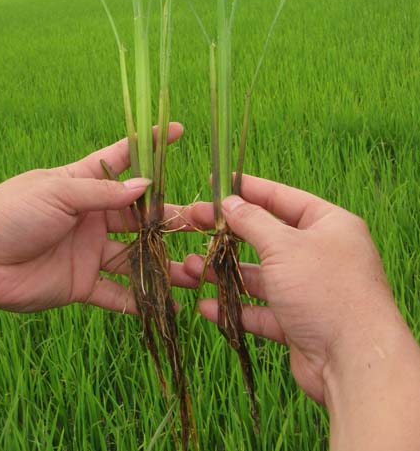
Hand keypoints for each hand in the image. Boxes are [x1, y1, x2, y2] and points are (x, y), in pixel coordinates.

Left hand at [0, 123, 199, 314]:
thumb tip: (148, 185)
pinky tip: (164, 308)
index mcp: (82, 184)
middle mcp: (90, 216)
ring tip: (193, 270)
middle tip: (205, 223)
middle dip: (170, 217)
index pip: (123, 159)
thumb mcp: (57, 192)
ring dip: (162, 263)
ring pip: (134, 256)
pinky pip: (115, 294)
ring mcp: (87, 251)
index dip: (150, 146)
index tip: (179, 130)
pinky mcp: (80, 284)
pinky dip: (138, 301)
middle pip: (139, 215)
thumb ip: (102, 193)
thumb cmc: (9, 212)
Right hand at [184, 175, 405, 403]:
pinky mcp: (300, 324)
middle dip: (228, 234)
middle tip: (192, 224)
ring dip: (226, 272)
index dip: (248, 189)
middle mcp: (321, 254)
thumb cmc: (324, 289)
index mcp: (328, 225)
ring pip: (261, 276)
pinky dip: (236, 308)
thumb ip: (252, 221)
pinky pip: (262, 310)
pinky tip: (207, 307)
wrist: (355, 362)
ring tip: (191, 268)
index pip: (282, 197)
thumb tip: (230, 202)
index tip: (215, 183)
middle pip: (267, 237)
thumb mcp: (283, 245)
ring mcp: (310, 290)